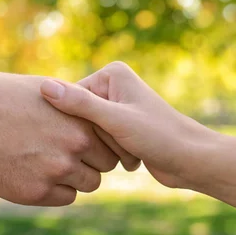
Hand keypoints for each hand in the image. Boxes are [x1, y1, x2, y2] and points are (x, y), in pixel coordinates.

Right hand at [40, 62, 221, 188]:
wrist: (191, 160)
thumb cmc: (159, 136)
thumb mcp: (116, 120)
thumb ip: (80, 104)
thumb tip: (45, 86)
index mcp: (111, 74)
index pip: (71, 99)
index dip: (84, 124)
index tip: (112, 131)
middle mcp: (113, 87)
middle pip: (80, 118)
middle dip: (100, 139)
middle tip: (127, 141)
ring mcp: (116, 108)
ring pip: (89, 135)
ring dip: (108, 150)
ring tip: (133, 149)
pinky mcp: (120, 128)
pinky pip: (101, 145)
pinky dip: (114, 155)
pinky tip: (134, 157)